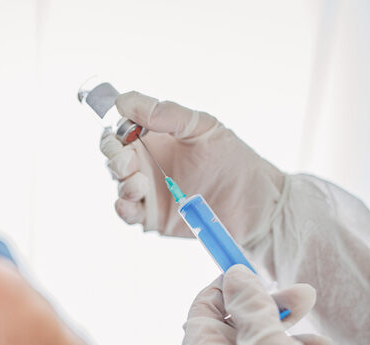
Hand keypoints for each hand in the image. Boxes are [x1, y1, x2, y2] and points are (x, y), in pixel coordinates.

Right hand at [100, 91, 284, 243]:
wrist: (257, 203)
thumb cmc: (233, 160)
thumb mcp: (203, 127)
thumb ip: (166, 114)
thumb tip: (124, 101)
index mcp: (155, 137)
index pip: (120, 129)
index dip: (114, 129)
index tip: (124, 130)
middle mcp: (147, 162)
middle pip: (112, 155)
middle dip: (114, 156)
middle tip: (129, 161)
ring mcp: (149, 190)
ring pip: (118, 183)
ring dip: (122, 182)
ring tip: (141, 184)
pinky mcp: (153, 217)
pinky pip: (127, 212)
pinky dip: (123, 207)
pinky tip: (131, 203)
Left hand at [182, 265, 347, 344]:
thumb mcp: (266, 344)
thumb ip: (249, 306)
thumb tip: (234, 275)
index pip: (203, 309)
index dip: (225, 286)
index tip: (249, 270)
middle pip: (233, 323)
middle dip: (266, 303)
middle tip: (300, 292)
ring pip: (256, 342)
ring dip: (285, 324)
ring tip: (312, 311)